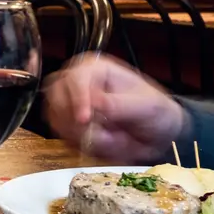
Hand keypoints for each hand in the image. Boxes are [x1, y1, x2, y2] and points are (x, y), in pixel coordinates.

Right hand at [44, 54, 185, 162]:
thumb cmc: (155, 111)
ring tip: (111, 140)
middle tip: (99, 135)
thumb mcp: (146, 106)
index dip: (76, 98)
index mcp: (96, 69)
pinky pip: (63, 136)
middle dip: (75, 121)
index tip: (84, 119)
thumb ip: (120, 104)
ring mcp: (70, 104)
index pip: (74, 78)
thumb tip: (95, 104)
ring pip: (57, 120)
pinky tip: (103, 142)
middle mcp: (78, 83)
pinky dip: (82, 144)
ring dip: (81, 135)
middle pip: (56, 97)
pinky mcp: (68, 124)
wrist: (157, 133)